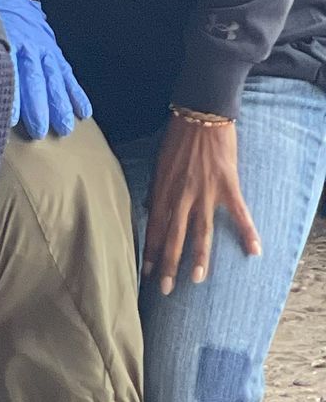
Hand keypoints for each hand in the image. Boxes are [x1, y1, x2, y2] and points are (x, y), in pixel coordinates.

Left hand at [0, 0, 92, 138]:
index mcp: (2, 38)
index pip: (6, 69)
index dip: (8, 93)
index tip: (8, 119)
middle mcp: (26, 44)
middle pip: (33, 78)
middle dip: (37, 105)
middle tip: (38, 131)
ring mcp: (43, 48)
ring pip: (53, 78)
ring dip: (59, 104)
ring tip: (64, 128)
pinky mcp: (54, 50)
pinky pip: (67, 73)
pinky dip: (76, 92)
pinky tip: (83, 112)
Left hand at [144, 114, 260, 293]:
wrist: (200, 113)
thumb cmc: (177, 137)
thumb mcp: (159, 162)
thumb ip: (156, 189)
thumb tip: (148, 210)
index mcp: (163, 189)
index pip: (154, 226)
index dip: (151, 249)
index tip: (146, 272)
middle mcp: (181, 194)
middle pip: (173, 234)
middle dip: (168, 262)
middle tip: (165, 288)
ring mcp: (204, 191)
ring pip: (200, 230)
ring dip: (199, 256)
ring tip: (196, 279)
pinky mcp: (227, 185)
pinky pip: (239, 213)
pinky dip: (247, 232)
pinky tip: (255, 250)